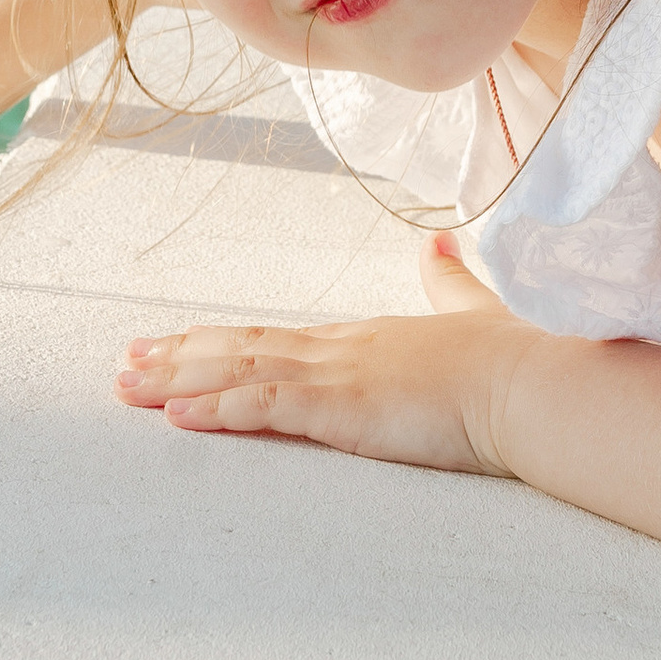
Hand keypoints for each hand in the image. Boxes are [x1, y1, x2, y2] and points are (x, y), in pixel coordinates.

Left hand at [116, 307, 534, 477]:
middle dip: (178, 355)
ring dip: (176, 381)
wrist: (536, 382)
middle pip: (240, 346)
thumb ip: (447, 283)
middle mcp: (340, 350)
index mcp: (365, 338)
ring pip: (237, 371)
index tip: (174, 340)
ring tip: (125, 388)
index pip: (274, 337)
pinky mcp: (345, 409)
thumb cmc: (515, 359)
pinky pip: (265, 406)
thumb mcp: (472, 315)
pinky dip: (216, 408)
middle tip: (125, 362)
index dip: (219, 338)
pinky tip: (175, 416)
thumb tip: (436, 243)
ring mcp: (339, 376)